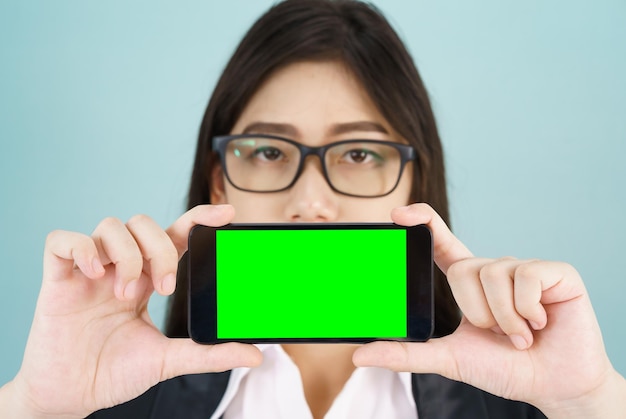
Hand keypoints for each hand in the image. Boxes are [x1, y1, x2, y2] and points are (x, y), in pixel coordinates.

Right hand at [2, 205, 261, 418]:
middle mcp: (119, 268)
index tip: (226, 214)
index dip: (198, 218)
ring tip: (124, 293)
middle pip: (143, 223)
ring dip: (127, 255)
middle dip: (160, 249)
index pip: (173, 236)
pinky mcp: (57, 279)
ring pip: (110, 225)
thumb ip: (209, 354)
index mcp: (146, 280)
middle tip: (163, 287)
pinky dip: (81, 248)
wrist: (71, 396)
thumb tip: (255, 355)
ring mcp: (88, 271)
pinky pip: (62, 240)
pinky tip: (94, 273)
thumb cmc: (114, 373)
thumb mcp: (168, 360)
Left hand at [353, 203, 625, 417]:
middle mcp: (494, 269)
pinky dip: (529, 310)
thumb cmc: (503, 369)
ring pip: (493, 274)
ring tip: (521, 334)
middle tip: (497, 334)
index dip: (422, 222)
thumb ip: (406, 354)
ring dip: (504, 318)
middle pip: (464, 268)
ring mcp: (525, 268)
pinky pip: (526, 277)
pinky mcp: (556, 273)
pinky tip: (541, 323)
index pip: (442, 242)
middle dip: (478, 312)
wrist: (554, 386)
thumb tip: (360, 354)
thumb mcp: (449, 359)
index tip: (399, 214)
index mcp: (469, 283)